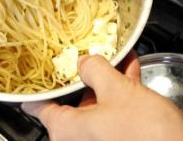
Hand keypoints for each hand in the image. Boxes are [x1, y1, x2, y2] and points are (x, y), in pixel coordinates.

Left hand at [22, 52, 182, 140]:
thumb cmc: (144, 132)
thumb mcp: (116, 91)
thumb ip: (95, 70)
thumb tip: (83, 61)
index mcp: (66, 130)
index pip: (38, 106)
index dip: (40, 83)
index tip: (42, 65)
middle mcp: (79, 138)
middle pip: (72, 99)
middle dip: (84, 73)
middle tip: (87, 50)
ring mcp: (100, 138)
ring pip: (97, 102)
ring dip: (107, 77)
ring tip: (114, 52)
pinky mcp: (120, 137)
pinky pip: (113, 109)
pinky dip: (121, 90)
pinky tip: (131, 67)